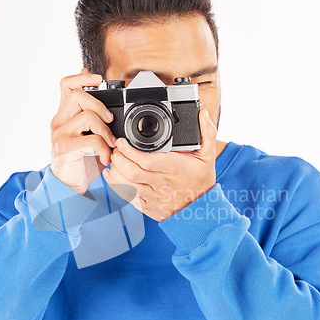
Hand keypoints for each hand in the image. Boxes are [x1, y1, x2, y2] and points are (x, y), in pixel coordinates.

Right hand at [50, 68, 116, 194]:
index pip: (66, 85)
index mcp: (65, 115)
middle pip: (78, 96)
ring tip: (110, 144)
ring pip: (86, 117)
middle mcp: (59, 122)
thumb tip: (101, 100)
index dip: (81, 77)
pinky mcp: (65, 149)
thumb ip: (91, 117)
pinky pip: (91, 140)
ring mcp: (60, 135)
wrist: (68, 186)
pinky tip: (105, 158)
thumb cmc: (80, 161)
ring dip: (105, 130)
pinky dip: (103, 149)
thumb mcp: (87, 135)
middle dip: (100, 106)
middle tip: (110, 120)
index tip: (98, 78)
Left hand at [103, 108, 217, 221]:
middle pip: (132, 172)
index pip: (147, 160)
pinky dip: (116, 185)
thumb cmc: (202, 180)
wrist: (202, 207)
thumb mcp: (207, 155)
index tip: (122, 142)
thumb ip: (206, 132)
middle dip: (119, 159)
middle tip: (115, 149)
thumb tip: (203, 112)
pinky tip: (112, 175)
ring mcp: (154, 197)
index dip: (130, 151)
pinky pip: (127, 197)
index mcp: (174, 168)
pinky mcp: (148, 207)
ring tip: (113, 160)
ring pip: (127, 185)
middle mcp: (162, 183)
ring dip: (115, 171)